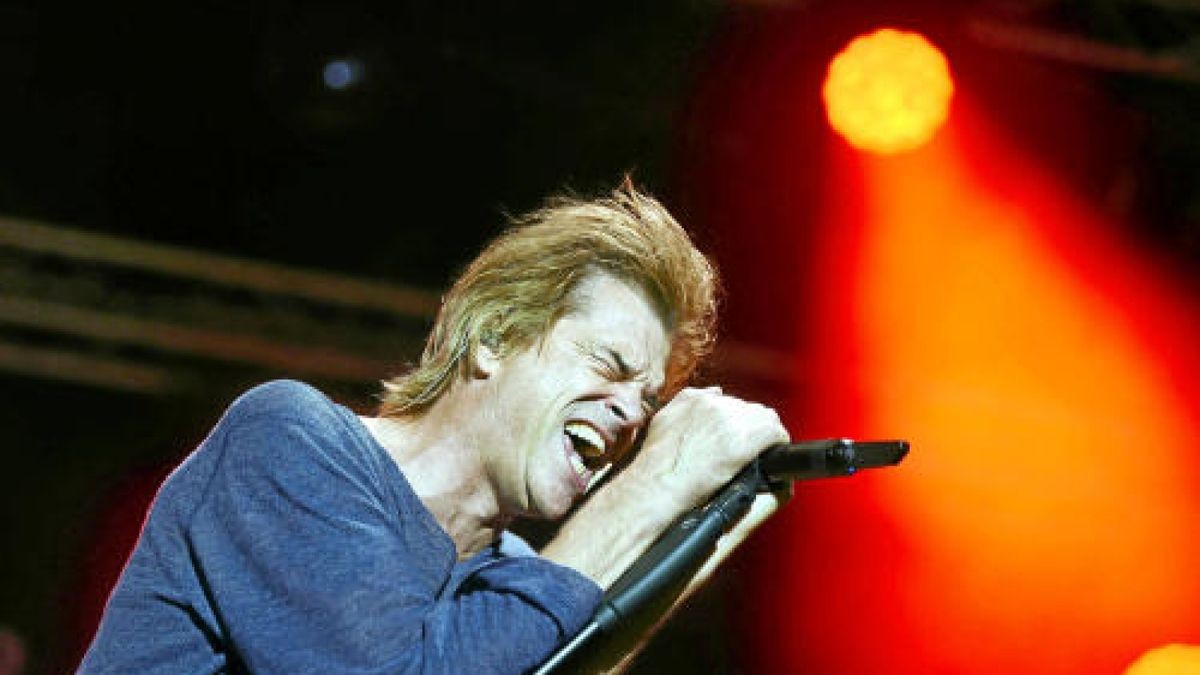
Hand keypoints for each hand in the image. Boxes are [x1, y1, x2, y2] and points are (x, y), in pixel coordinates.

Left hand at [628, 386, 789, 514]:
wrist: (649, 494)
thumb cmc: (686, 501)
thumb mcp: (737, 502)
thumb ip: (770, 493)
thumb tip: (783, 487)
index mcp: (741, 436)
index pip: (774, 427)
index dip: (775, 442)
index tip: (773, 451)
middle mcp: (722, 413)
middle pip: (756, 412)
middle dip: (755, 431)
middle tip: (749, 451)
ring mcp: (700, 403)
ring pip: (733, 403)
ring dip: (734, 420)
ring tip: (725, 443)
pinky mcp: (682, 402)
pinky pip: (708, 397)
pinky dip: (712, 409)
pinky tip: (708, 426)